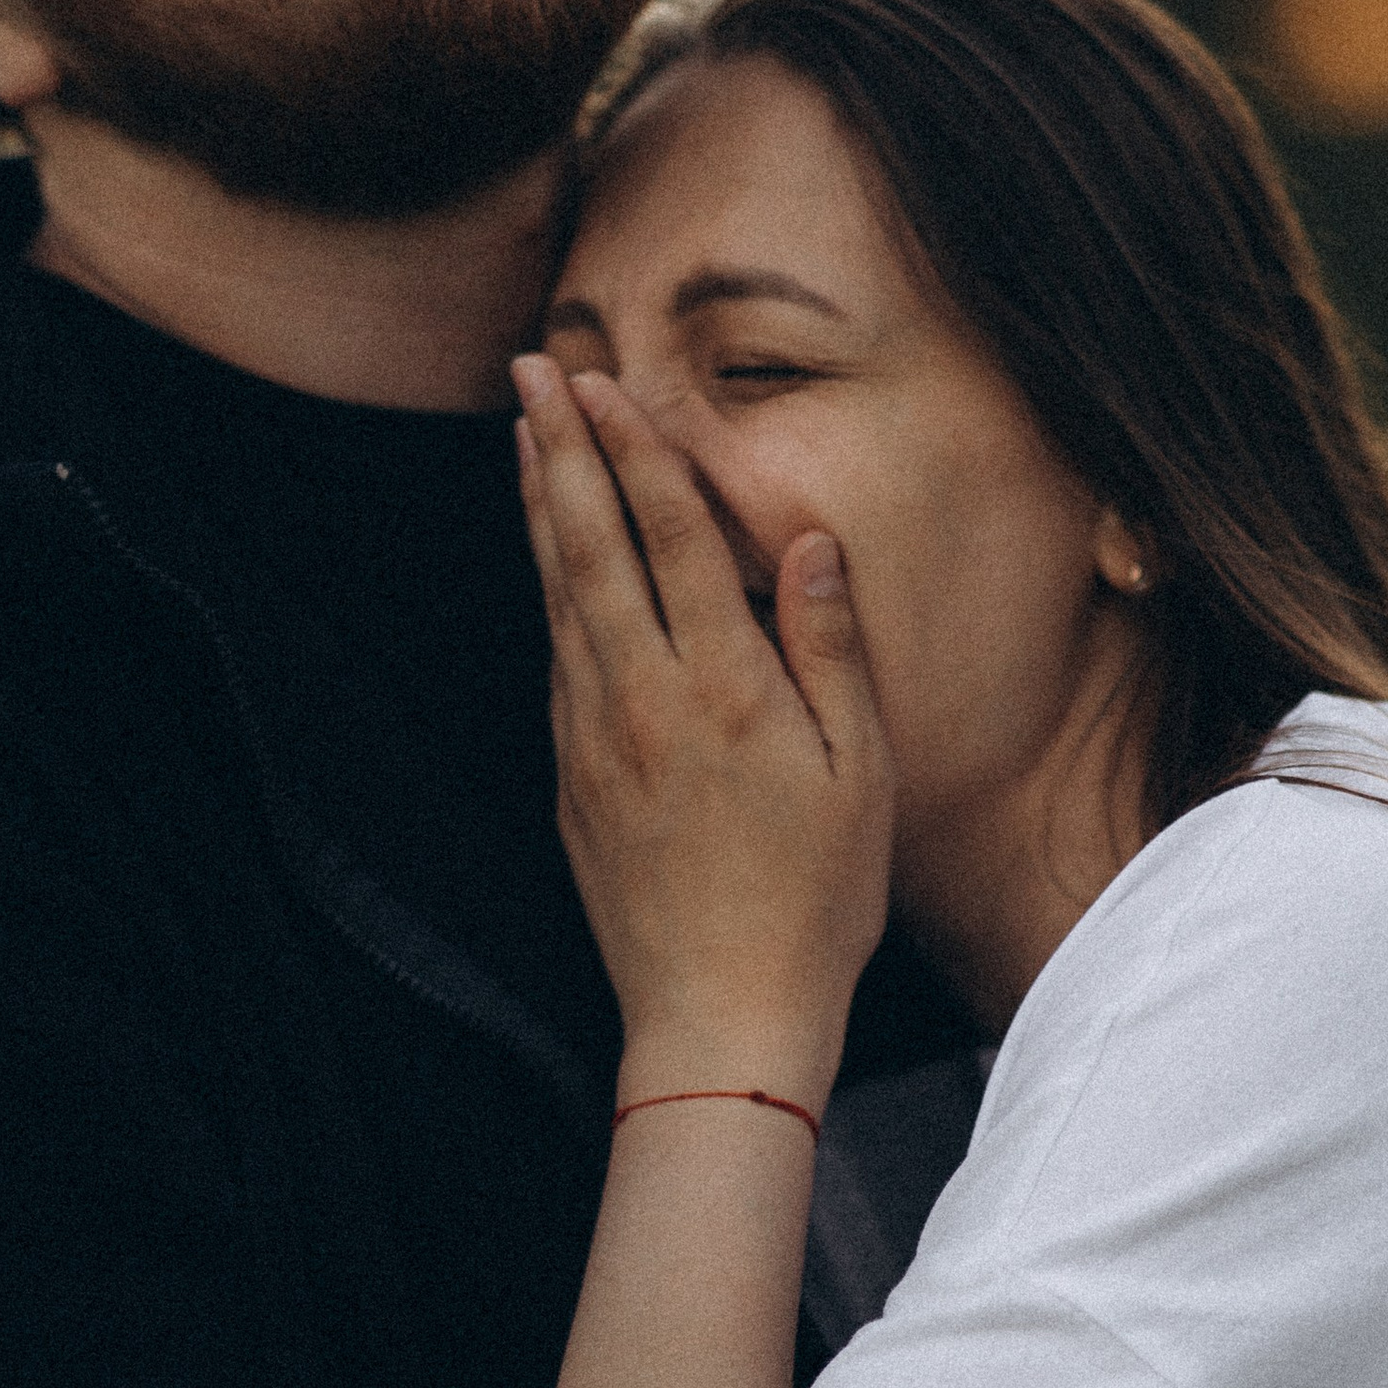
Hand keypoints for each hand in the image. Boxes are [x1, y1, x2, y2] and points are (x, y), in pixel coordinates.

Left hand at [513, 355, 891, 1089]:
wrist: (719, 1016)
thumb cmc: (815, 901)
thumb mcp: (861, 774)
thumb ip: (829, 649)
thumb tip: (811, 544)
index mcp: (725, 688)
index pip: (668, 537)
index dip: (633, 450)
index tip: (604, 382)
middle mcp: (643, 699)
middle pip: (589, 545)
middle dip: (561, 448)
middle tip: (531, 371)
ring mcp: (594, 739)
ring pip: (557, 594)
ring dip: (541, 506)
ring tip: (526, 436)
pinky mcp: (571, 778)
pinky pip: (556, 657)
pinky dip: (547, 587)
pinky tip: (548, 555)